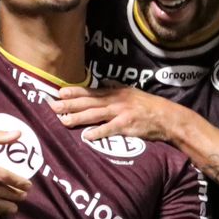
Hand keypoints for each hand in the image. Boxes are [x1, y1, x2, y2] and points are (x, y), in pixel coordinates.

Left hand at [50, 84, 183, 142]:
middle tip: (52, 106)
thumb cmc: (148, 106)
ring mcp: (121, 112)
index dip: (74, 92)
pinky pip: (110, 129)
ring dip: (78, 118)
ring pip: (95, 114)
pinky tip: (87, 136)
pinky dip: (99, 132)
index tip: (58, 92)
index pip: (90, 92)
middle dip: (69, 104)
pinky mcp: (127, 125)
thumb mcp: (131, 92)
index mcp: (115, 93)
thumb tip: (103, 82)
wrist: (166, 117)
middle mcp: (115, 101)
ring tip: (63, 121)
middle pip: (88, 102)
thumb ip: (115, 88)